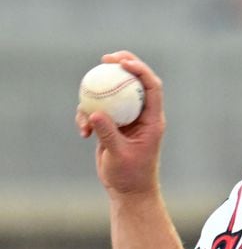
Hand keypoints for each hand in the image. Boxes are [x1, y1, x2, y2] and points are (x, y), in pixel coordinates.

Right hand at [76, 51, 165, 196]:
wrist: (128, 191)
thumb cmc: (130, 175)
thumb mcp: (119, 155)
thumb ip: (108, 134)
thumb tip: (94, 114)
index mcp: (153, 119)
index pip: (151, 87)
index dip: (140, 70)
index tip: (123, 63)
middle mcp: (142, 115)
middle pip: (135, 83)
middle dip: (123, 66)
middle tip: (105, 58)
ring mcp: (127, 119)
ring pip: (114, 96)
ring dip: (96, 99)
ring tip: (83, 113)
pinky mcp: (113, 126)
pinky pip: (99, 112)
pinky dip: (88, 117)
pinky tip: (82, 132)